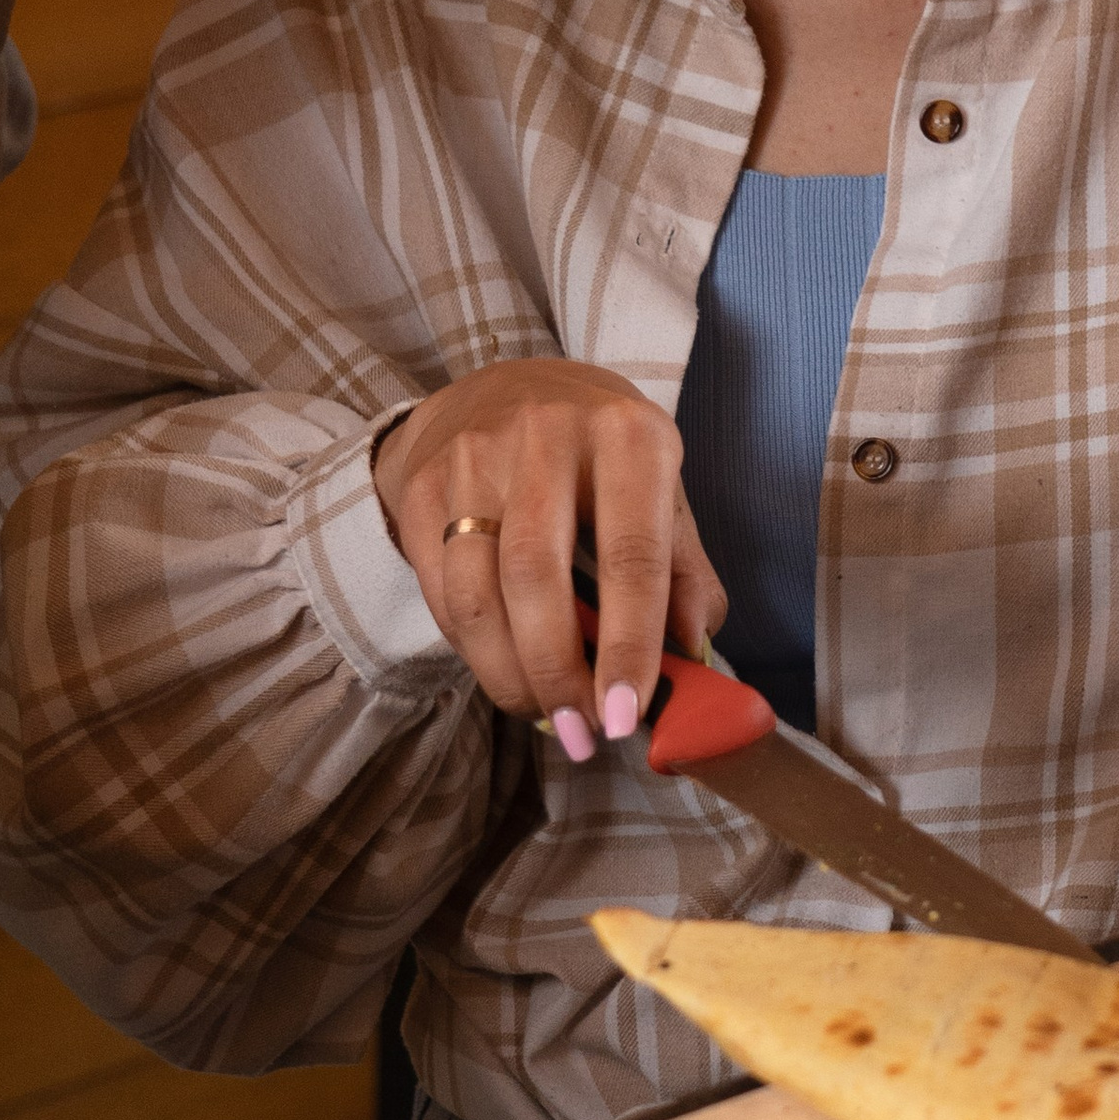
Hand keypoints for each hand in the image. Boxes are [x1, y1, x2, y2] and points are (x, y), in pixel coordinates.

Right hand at [373, 358, 724, 757]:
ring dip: (511, 675)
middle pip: (537, 579)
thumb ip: (683, 569)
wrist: (499, 387)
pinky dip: (475, 651)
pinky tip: (506, 671)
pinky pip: (442, 593)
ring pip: (478, 595)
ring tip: (547, 716)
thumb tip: (693, 651)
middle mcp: (545, 437)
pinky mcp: (425, 488)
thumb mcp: (659, 487)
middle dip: (559, 672)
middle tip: (582, 732)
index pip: (631, 555)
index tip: (626, 715)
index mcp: (626, 436)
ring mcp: (473, 459)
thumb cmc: (599, 451)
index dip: (629, 645)